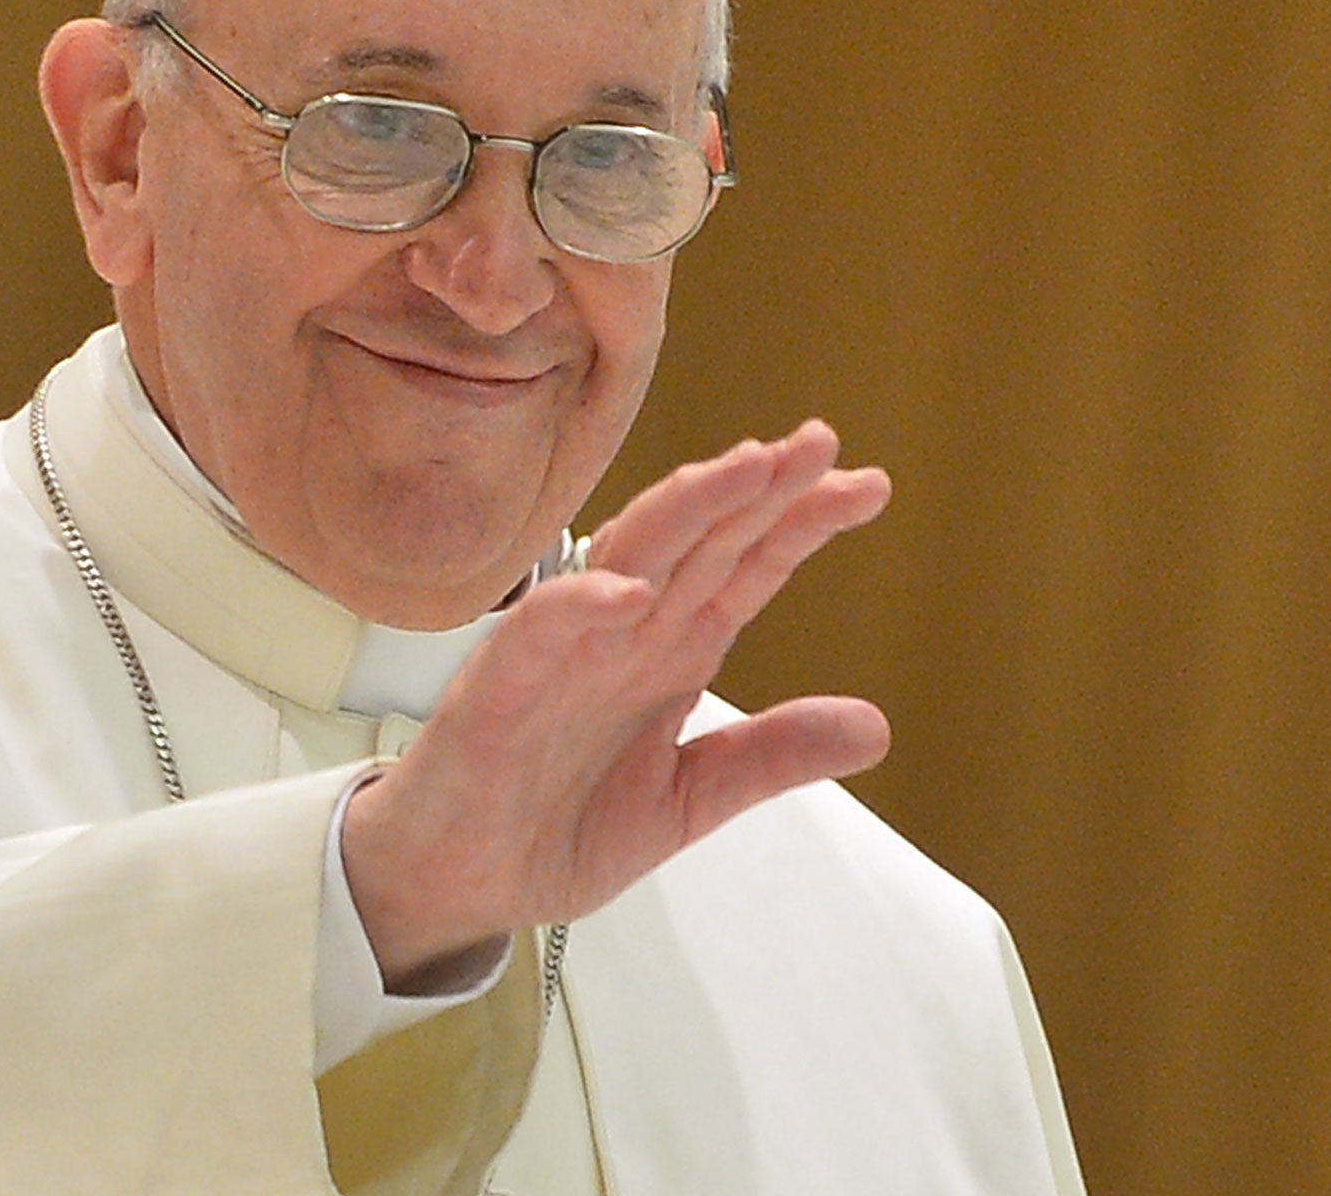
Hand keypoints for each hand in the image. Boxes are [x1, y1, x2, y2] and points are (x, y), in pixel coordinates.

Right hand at [341, 421, 891, 987]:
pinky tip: (629, 590)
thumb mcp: (688, 800)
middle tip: (821, 444)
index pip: (744, 568)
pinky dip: (581, 605)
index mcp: (668, 653)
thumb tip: (874, 728)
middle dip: (759, 490)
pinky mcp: (499, 690)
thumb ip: (769, 758)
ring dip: (686, 510)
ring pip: (627, 558)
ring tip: (746, 469)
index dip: (800, 524)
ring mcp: (562, 655)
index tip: (866, 487)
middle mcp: (623, 636)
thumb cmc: (554, 826)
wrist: (456, 886)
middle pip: (700, 542)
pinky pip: (539, 633)